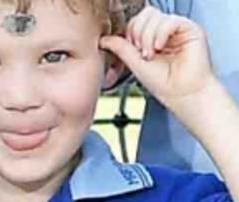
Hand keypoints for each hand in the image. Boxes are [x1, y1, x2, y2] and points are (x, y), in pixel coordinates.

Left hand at [100, 7, 215, 113]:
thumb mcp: (135, 63)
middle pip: (144, 15)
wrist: (182, 94)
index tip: (133, 52)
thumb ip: (121, 48)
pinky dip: (160, 34)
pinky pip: (170, 21)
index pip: (136, 21)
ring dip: (147, 37)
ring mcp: (178, 28)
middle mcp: (166, 30)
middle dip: (137, 34)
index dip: (130, 33)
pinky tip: (160, 47)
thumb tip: (103, 39)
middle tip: (142, 54)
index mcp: (153, 37)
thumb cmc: (163, 83)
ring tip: (151, 54)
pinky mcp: (191, 29)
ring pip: (154, 16)